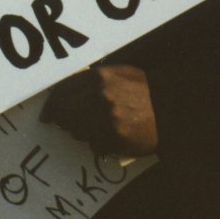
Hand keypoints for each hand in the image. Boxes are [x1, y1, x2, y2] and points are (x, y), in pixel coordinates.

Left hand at [41, 64, 157, 156]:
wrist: (172, 107)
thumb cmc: (145, 88)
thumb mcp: (119, 73)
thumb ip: (93, 80)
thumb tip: (67, 91)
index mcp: (98, 78)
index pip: (62, 92)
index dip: (52, 105)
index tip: (47, 113)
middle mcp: (99, 98)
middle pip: (65, 114)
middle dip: (62, 120)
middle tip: (62, 123)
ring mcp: (106, 120)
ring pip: (77, 132)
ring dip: (80, 132)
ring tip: (95, 126)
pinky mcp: (115, 140)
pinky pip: (94, 145)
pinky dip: (97, 143)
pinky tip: (108, 136)